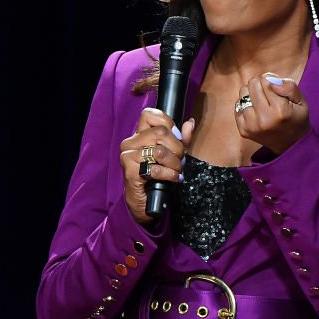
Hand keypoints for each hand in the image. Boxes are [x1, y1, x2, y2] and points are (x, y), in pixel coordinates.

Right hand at [120, 109, 194, 224]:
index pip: (149, 114)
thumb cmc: (159, 177)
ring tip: (177, 171)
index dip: (168, 123)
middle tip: (180, 160)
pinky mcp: (129, 171)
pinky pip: (155, 168)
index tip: (176, 138)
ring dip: (175, 164)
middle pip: (160, 132)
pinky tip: (172, 179)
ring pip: (160, 151)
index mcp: (140, 135)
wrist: (147, 204)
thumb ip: (182, 139)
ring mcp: (128, 155)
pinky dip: (169, 175)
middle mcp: (130, 142)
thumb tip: (190, 123)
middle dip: (177, 148)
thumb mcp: (174, 156)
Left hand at [235, 73, 309, 154]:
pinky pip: (237, 105)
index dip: (271, 81)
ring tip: (262, 102)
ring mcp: (251, 126)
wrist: (291, 144)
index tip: (277, 89)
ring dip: (251, 94)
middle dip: (261, 85)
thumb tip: (269, 78)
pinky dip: (245, 104)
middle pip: (253, 85)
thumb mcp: (301, 101)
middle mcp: (264, 119)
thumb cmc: (296, 118)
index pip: (265, 80)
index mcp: (280, 110)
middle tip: (269, 94)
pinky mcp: (243, 130)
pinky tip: (255, 111)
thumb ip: (289, 86)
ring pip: (243, 93)